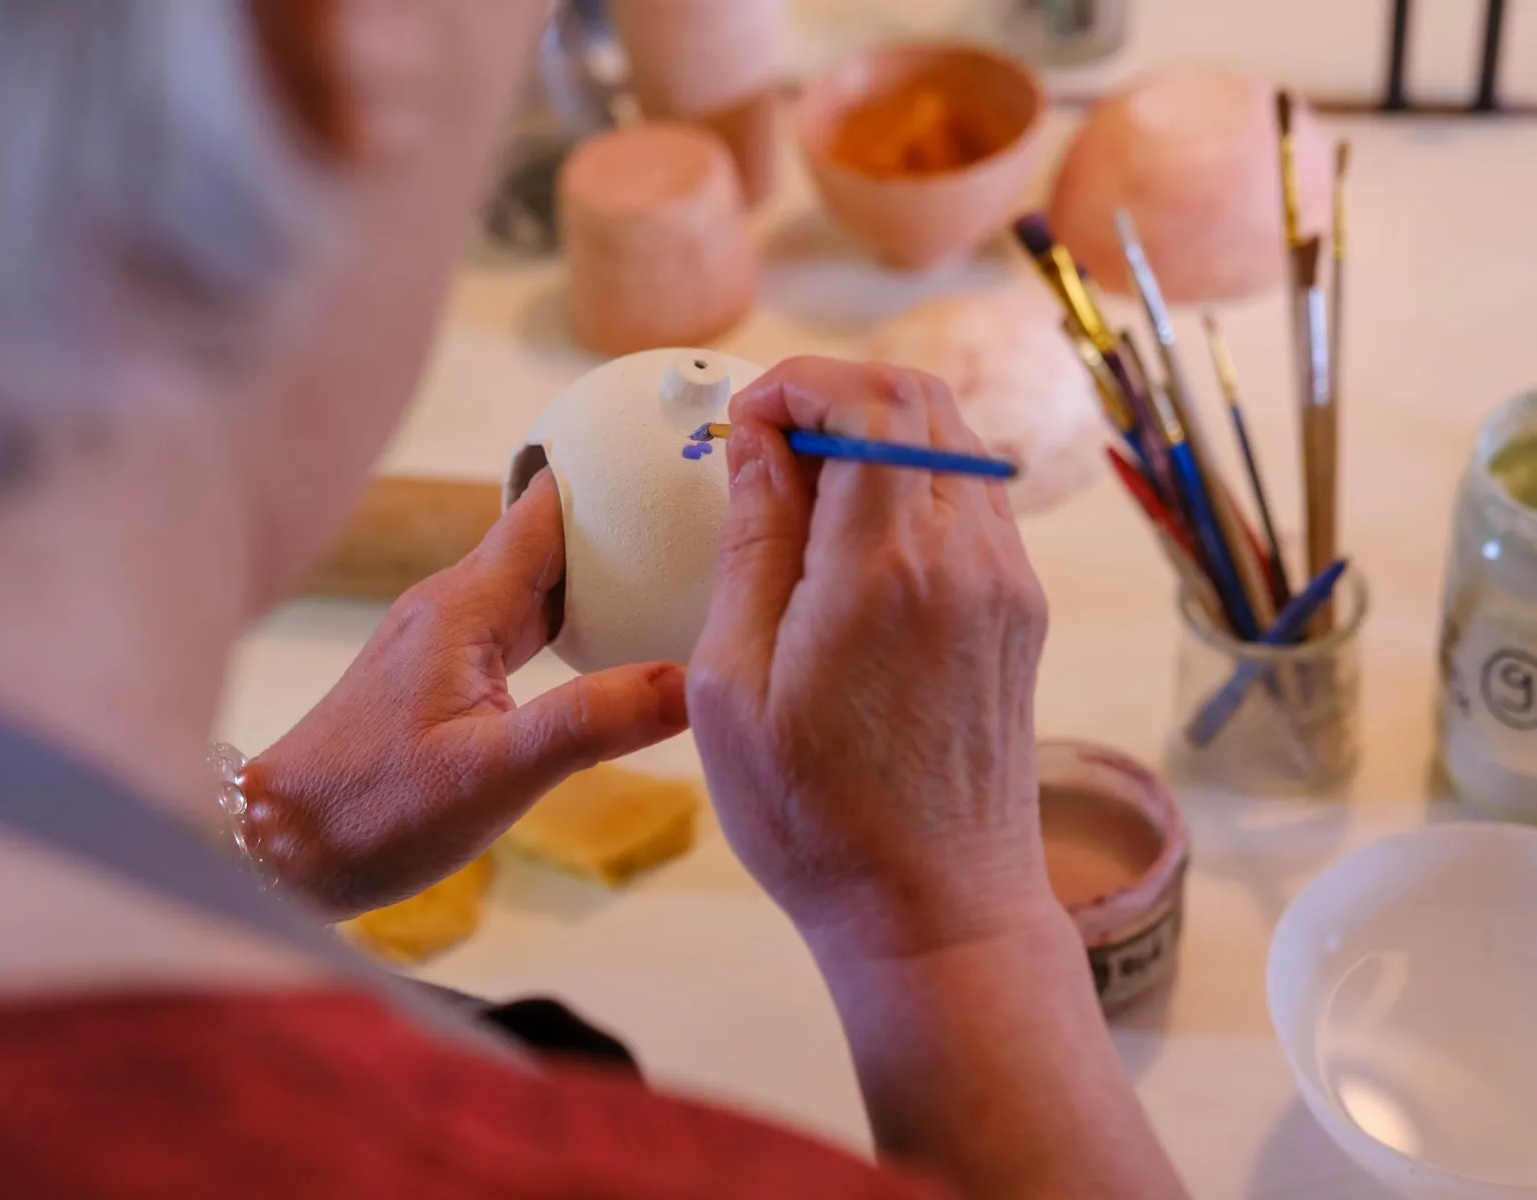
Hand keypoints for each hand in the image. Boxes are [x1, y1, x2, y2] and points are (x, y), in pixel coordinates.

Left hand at [243, 471, 687, 916]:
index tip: (672, 456)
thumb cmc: (371, 811)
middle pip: (548, 544)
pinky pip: (515, 630)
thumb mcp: (495, 774)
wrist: (278, 851)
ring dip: (596, 579)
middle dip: (619, 526)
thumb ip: (594, 723)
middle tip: (698, 519)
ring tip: (672, 576)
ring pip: (533, 590)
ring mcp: (439, 644)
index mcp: (463, 607)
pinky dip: (567, 625)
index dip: (609, 479)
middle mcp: (450, 609)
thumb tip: (691, 682)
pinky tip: (604, 652)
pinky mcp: (436, 682)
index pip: (547, 511)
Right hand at [688, 357, 1054, 959]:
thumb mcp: (733, 683)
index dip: (800, 381)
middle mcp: (966, 558)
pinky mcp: (1020, 613)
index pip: (870, 401)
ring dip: (876, 435)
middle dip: (837, 392)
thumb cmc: (816, 818)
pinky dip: (911, 484)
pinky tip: (852, 547)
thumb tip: (756, 443)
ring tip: (803, 498)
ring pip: (954, 443)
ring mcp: (1007, 584)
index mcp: (886, 568)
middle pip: (923, 399)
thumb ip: (750, 544)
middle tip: (767, 446)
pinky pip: (971, 501)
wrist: (936, 910)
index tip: (745, 420)